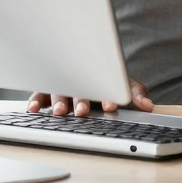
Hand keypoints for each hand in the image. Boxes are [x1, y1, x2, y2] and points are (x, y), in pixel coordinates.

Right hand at [26, 78, 152, 117]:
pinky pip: (39, 94)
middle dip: (81, 100)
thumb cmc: (110, 80)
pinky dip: (35, 100)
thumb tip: (148, 106)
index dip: (107, 96)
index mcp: (101, 76)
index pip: (104, 83)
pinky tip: (33, 109)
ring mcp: (65, 84)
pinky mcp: (48, 90)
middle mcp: (81, 79)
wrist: (96, 71)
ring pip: (59, 91)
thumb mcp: (126, 85)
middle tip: (83, 111)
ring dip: (59, 102)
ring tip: (60, 112)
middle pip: (79, 88)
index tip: (111, 107)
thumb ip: (137, 94)